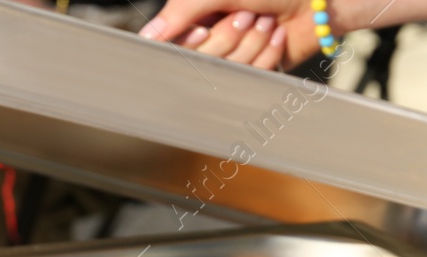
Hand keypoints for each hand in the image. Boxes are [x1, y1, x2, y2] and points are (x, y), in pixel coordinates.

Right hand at [176, 11, 290, 69]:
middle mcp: (213, 36)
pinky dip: (268, 52)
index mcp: (198, 15)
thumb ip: (181, 11)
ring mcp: (236, 56)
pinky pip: (254, 75)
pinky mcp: (259, 71)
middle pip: (203, 60)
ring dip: (252, 42)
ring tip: (266, 20)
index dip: (190, 44)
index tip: (203, 32)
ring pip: (230, 69)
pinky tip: (278, 35)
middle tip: (246, 15)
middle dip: (228, 36)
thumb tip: (148, 36)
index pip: (175, 44)